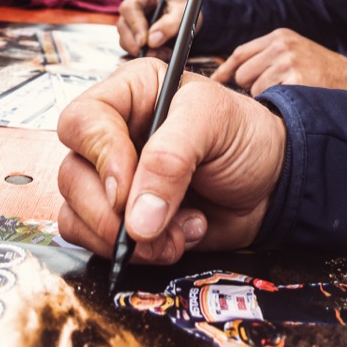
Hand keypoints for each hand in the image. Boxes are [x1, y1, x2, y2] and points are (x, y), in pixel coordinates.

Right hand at [56, 58, 284, 262]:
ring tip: (178, 232)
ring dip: (127, 237)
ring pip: (76, 213)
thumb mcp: (215, 122)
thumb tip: (136, 216)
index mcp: (130, 95)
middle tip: (151, 225)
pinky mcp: (124, 219)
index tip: (125, 188)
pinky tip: (178, 237)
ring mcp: (116, 181)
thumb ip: (172, 159)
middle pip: (73, 173)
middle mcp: (114, 136)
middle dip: (110, 211)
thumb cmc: (247, 137)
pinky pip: (95, 241)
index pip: (82, 120)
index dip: (99, 156)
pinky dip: (136, 252)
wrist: (273, 185)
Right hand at [117, 0, 184, 55]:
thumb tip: (152, 40)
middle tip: (155, 53)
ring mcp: (131, 20)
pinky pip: (131, 47)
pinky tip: (160, 54)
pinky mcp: (132, 34)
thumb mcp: (185, 14)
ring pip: (125, 39)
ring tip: (164, 53)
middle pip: (123, 25)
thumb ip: (171, 23)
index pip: (130, 7)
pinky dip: (144, 54)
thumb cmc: (186, 11)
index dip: (135, 25)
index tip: (144, 42)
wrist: (188, 20)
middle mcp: (134, 5)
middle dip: (137, 43)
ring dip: (142, 51)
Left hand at [213, 29, 346, 95]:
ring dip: (265, 97)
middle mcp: (282, 47)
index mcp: (279, 37)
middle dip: (249, 86)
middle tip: (269, 90)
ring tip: (286, 93)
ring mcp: (289, 64)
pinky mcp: (296, 82)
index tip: (215, 81)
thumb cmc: (320, 69)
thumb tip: (231, 74)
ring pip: (253, 89)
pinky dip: (275, 104)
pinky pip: (269, 99)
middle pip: (242, 73)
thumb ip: (267, 56)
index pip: (240, 53)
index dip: (225, 70)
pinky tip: (291, 100)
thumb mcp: (294, 51)